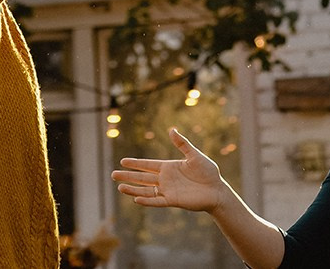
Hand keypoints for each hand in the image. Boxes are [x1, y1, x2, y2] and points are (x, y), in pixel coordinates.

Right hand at [113, 127, 227, 213]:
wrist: (217, 190)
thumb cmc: (208, 171)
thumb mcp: (194, 155)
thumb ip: (182, 144)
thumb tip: (171, 129)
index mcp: (168, 167)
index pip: (147, 165)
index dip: (135, 163)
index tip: (122, 161)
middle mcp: (165, 179)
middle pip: (142, 177)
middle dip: (128, 176)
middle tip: (113, 175)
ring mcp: (168, 190)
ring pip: (146, 190)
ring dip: (133, 189)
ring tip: (120, 188)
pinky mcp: (174, 200)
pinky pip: (157, 200)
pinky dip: (147, 200)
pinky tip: (136, 198)